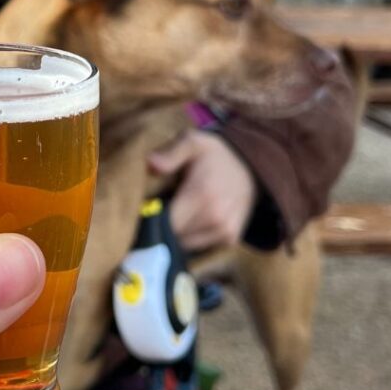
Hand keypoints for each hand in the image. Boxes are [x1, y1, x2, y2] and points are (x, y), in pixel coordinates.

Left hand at [147, 130, 255, 252]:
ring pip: (184, 244)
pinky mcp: (229, 239)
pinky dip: (189, 238)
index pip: (166, 222)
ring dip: (174, 234)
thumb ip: (171, 153)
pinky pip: (199, 246)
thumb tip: (150, 164)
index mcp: (201, 194)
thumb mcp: (193, 142)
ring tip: (172, 214)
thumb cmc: (214, 155)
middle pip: (173, 236)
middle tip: (154, 211)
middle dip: (159, 227)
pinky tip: (187, 220)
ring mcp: (224, 231)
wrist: (250, 167)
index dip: (149, 219)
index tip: (140, 211)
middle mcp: (215, 218)